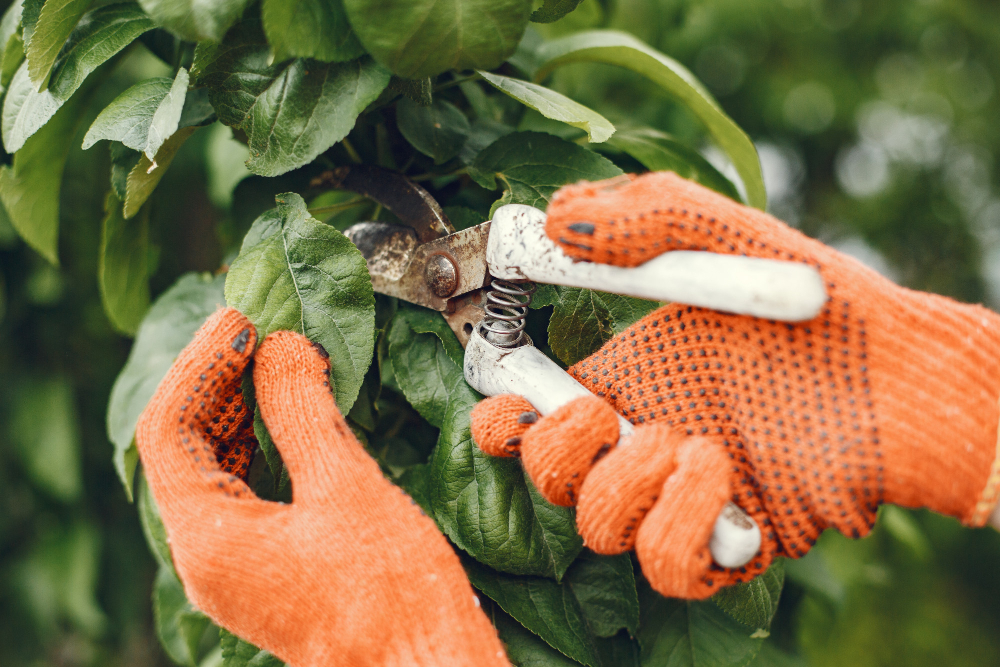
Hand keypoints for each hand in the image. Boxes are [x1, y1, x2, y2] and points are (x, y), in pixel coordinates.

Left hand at [136, 309, 508, 666]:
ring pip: (214, 469)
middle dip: (217, 382)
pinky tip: (295, 418)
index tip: (242, 321)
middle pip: (184, 448)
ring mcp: (237, 568)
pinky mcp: (268, 570)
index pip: (169, 429)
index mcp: (209, 538)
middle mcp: (208, 557)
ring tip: (276, 361)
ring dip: (240, 411)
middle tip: (258, 330)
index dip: (201, 364)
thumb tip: (281, 347)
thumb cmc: (390, 597)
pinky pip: (244, 492)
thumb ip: (303, 410)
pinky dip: (262, 445)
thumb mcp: (345, 487)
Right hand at [472, 171, 999, 598]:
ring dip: (625, 482)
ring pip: (597, 527)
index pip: (528, 418)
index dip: (499, 420)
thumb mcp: (728, 236)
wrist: (899, 368)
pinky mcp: (726, 542)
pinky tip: (722, 475)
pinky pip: (664, 565)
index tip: (505, 395)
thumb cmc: (814, 303)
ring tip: (689, 440)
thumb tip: (555, 220)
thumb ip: (647, 215)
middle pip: (548, 480)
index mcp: (623, 382)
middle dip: (557, 448)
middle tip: (608, 413)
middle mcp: (642, 443)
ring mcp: (681, 496)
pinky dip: (677, 523)